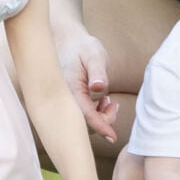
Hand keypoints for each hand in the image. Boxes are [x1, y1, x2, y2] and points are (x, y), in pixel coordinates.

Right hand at [55, 26, 120, 141]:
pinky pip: (83, 115)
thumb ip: (97, 71)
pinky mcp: (71, 101)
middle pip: (84, 123)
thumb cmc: (83, 47)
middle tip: (113, 105)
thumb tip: (99, 87)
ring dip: (100, 116)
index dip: (100, 126)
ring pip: (84, 120)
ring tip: (109, 101)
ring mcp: (67, 100)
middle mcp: (65, 98)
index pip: (85, 114)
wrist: (68, 41)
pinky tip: (103, 101)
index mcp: (69, 88)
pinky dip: (96, 112)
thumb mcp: (94, 55)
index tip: (113, 137)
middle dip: (103, 121)